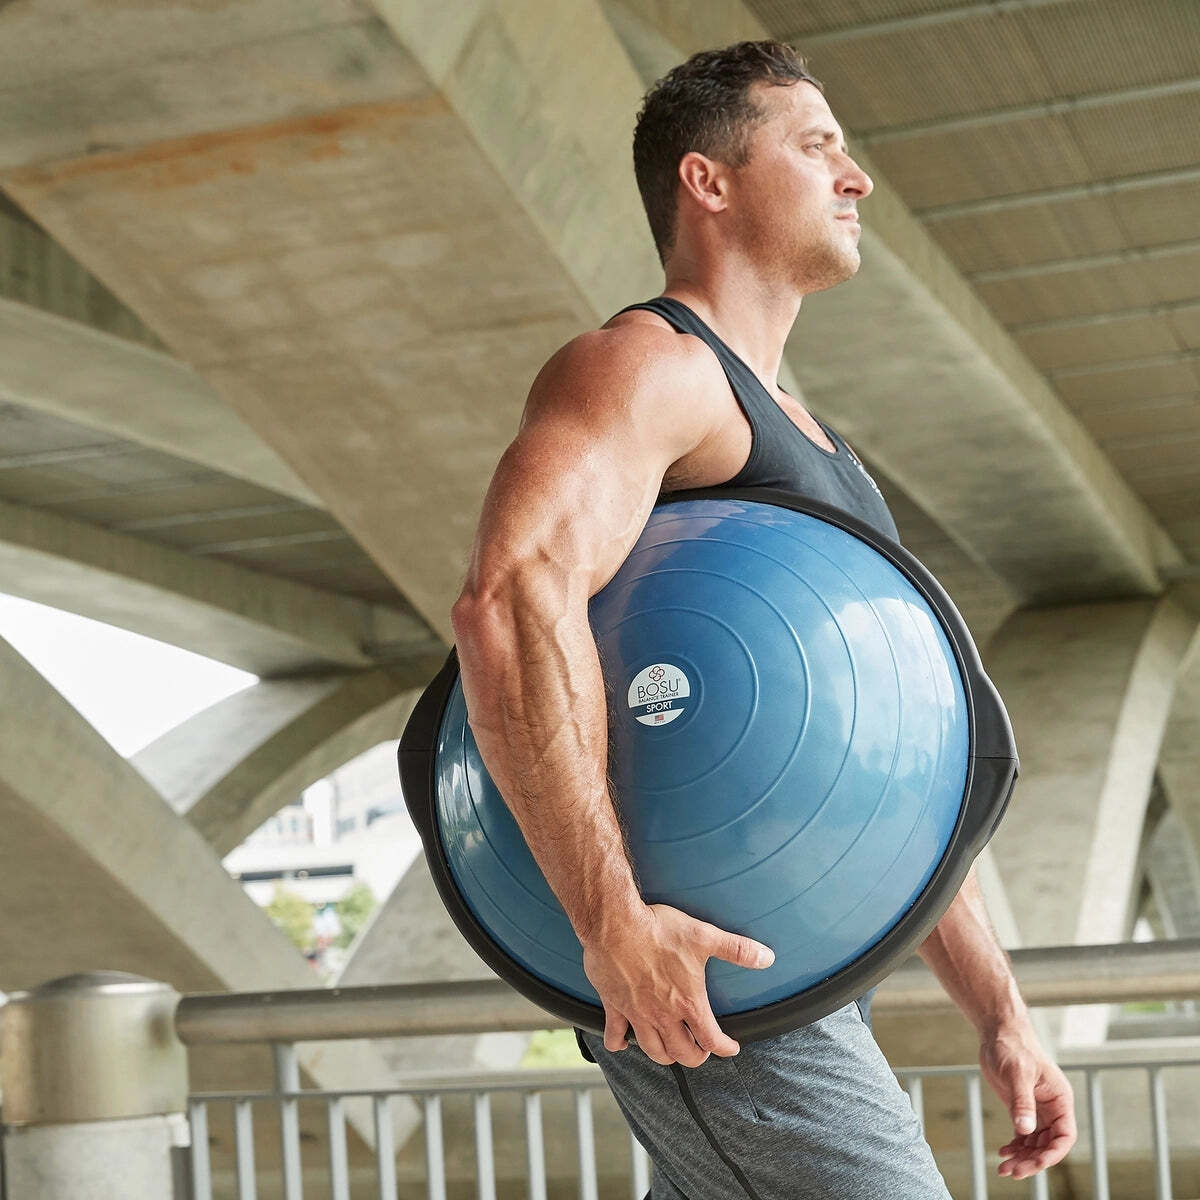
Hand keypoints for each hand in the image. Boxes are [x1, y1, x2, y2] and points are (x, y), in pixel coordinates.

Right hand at [581, 902, 773, 1066]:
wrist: (616, 925)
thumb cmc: (658, 930)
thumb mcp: (704, 936)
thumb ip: (737, 950)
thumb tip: (767, 957)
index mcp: (687, 1002)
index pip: (711, 1039)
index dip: (725, 1048)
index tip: (731, 1048)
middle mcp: (663, 1015)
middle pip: (683, 1053)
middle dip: (696, 1057)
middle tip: (701, 1051)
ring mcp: (637, 1014)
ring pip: (653, 1050)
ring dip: (666, 1055)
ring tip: (671, 1051)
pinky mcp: (615, 1006)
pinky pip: (615, 1035)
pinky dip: (620, 1044)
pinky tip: (624, 1043)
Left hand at [979, 1020, 1076, 1179]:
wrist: (998, 1032)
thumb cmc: (1013, 1046)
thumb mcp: (1017, 1073)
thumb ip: (1022, 1101)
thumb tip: (1025, 1130)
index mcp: (1060, 1100)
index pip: (1065, 1136)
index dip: (1053, 1154)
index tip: (1036, 1164)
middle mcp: (1052, 1108)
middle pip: (1048, 1144)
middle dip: (1032, 1160)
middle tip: (1013, 1172)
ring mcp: (1036, 1109)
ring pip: (1035, 1143)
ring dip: (1022, 1158)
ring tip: (1004, 1169)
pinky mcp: (1021, 1108)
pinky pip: (1023, 1135)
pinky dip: (1015, 1147)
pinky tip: (1003, 1153)